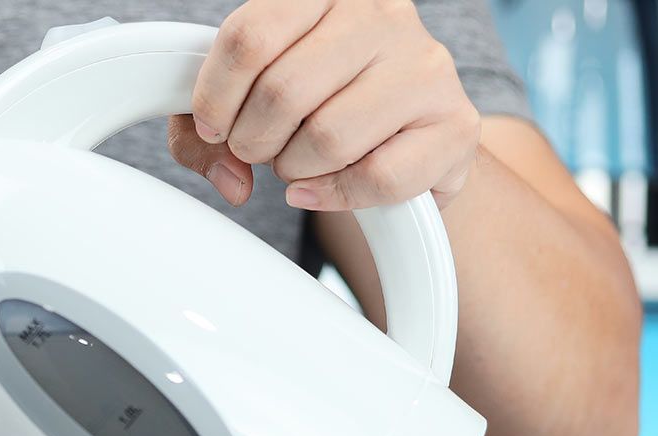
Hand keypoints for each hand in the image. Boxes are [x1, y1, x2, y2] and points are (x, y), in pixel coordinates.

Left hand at [168, 0, 480, 209]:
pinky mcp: (455, 122)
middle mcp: (381, 13)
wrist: (398, 137)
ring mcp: (425, 63)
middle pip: (283, 91)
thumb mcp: (241, 106)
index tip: (214, 126)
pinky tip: (321, 189)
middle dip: (252, 141)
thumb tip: (229, 177)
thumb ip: (203, 137)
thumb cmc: (312, 108)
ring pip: (329, 136)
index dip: (215, 98)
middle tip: (257, 150)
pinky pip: (377, 176)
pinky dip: (335, 195)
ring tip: (296, 163)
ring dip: (294, 169)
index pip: (250, 37)